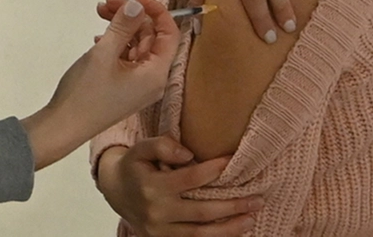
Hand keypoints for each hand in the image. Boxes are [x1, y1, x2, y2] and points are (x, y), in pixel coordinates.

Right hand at [22, 0, 179, 169]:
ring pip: (137, 45)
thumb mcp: (104, 54)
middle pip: (152, 37)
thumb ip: (123, 26)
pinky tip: (99, 35)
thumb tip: (137, 5)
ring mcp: (138, 85)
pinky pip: (127, 57)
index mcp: (156, 73)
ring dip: (121, 26)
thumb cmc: (86, 92)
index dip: (156, 11)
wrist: (64, 127)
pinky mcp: (124, 87)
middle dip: (132, 16)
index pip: (169, 34)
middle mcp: (153, 79)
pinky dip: (116, 42)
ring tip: (99, 12)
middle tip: (107, 2)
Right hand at [97, 139, 261, 236]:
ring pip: (201, 234)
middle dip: (233, 206)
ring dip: (230, 228)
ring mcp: (160, 230)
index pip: (191, 179)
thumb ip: (162, 145)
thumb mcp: (141, 149)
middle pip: (202, 212)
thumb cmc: (134, 167)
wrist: (115, 191)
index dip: (215, 170)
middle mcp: (157, 211)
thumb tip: (188, 153)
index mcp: (152, 186)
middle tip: (257, 199)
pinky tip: (233, 231)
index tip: (233, 161)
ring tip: (251, 218)